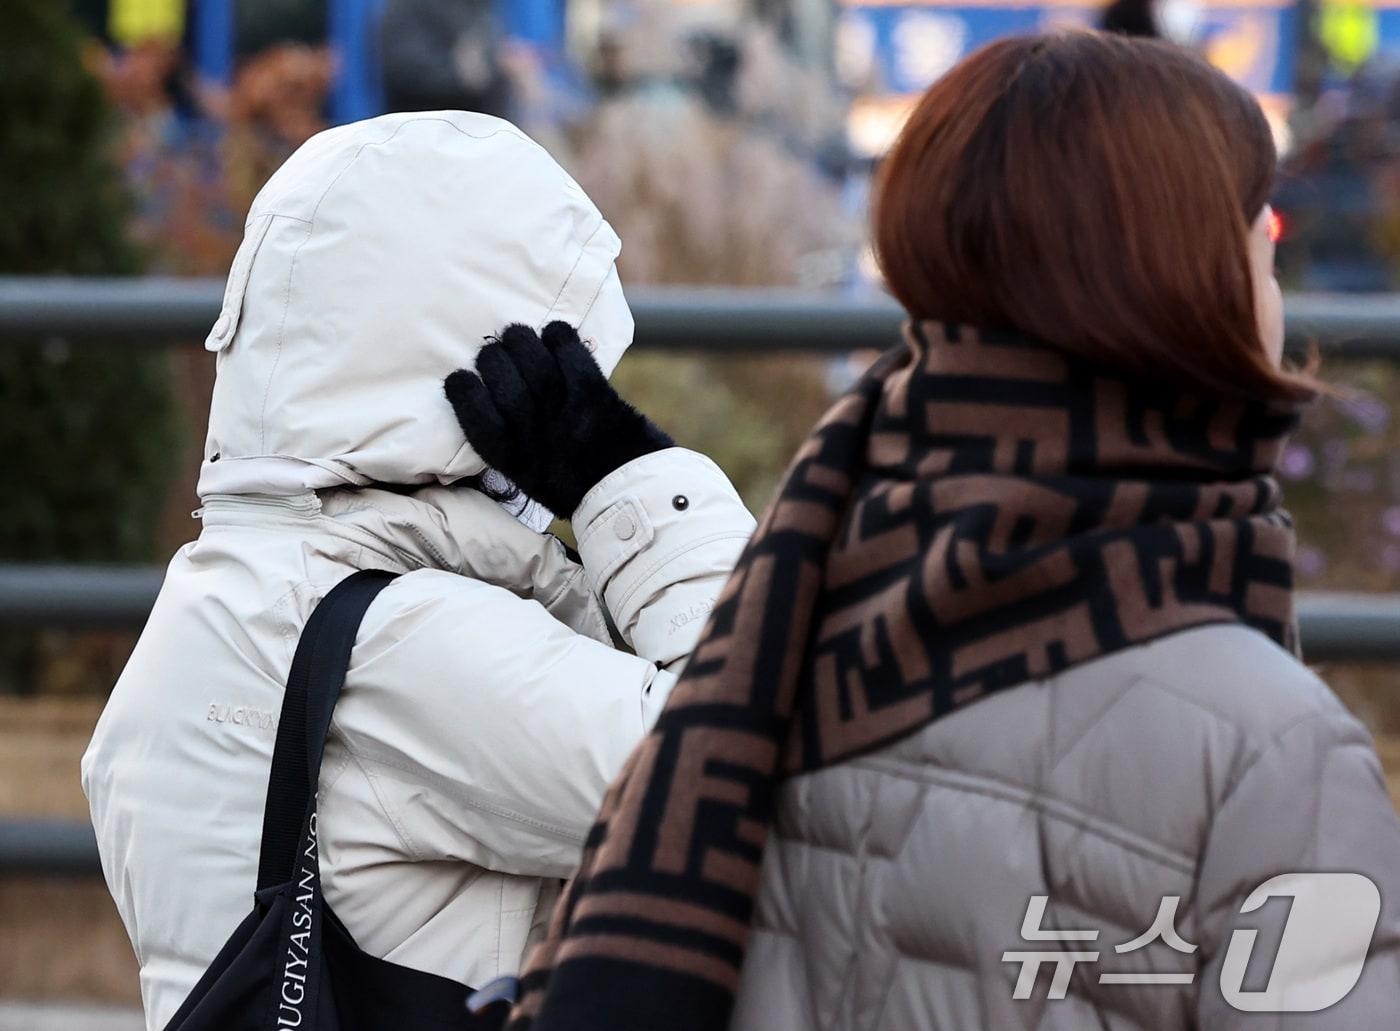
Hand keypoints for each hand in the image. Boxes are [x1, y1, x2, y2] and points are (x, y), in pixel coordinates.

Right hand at [445, 322, 672, 517]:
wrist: (631, 492)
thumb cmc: (574, 485)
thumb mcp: (529, 479)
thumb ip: (509, 446)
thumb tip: (487, 401)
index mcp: (514, 461)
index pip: (476, 421)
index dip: (463, 394)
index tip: (458, 378)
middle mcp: (535, 435)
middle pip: (501, 382)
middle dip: (492, 359)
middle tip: (493, 353)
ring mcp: (565, 413)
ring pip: (532, 360)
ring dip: (520, 340)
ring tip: (517, 335)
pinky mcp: (594, 395)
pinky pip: (570, 352)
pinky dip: (559, 336)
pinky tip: (555, 334)